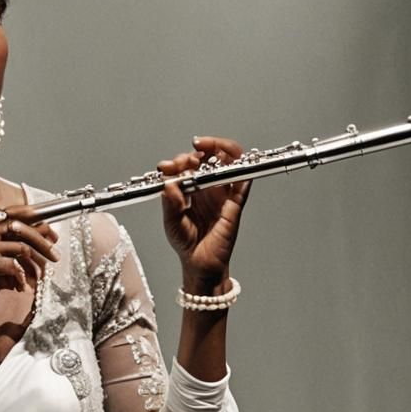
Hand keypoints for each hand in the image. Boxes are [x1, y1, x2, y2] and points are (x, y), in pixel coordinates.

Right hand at [0, 210, 59, 314]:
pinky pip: (14, 264)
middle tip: (55, 254)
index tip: (50, 233)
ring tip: (42, 275)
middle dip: (44, 239)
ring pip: (23, 244)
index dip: (36, 221)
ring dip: (37, 261)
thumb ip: (3, 262)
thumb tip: (26, 270)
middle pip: (23, 225)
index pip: (13, 215)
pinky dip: (22, 277)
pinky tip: (21, 287)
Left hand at [159, 136, 250, 290]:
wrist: (199, 263)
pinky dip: (242, 170)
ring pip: (230, 162)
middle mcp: (207, 186)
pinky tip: (232, 165)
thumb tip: (170, 184)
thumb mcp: (171, 222)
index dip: (179, 160)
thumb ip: (170, 204)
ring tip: (208, 150)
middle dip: (202, 148)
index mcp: (190, 188)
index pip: (188, 164)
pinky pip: (243, 183)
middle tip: (191, 154)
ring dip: (222, 150)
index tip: (167, 166)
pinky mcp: (235, 203)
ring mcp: (222, 193)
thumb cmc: (185, 242)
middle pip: (211, 156)